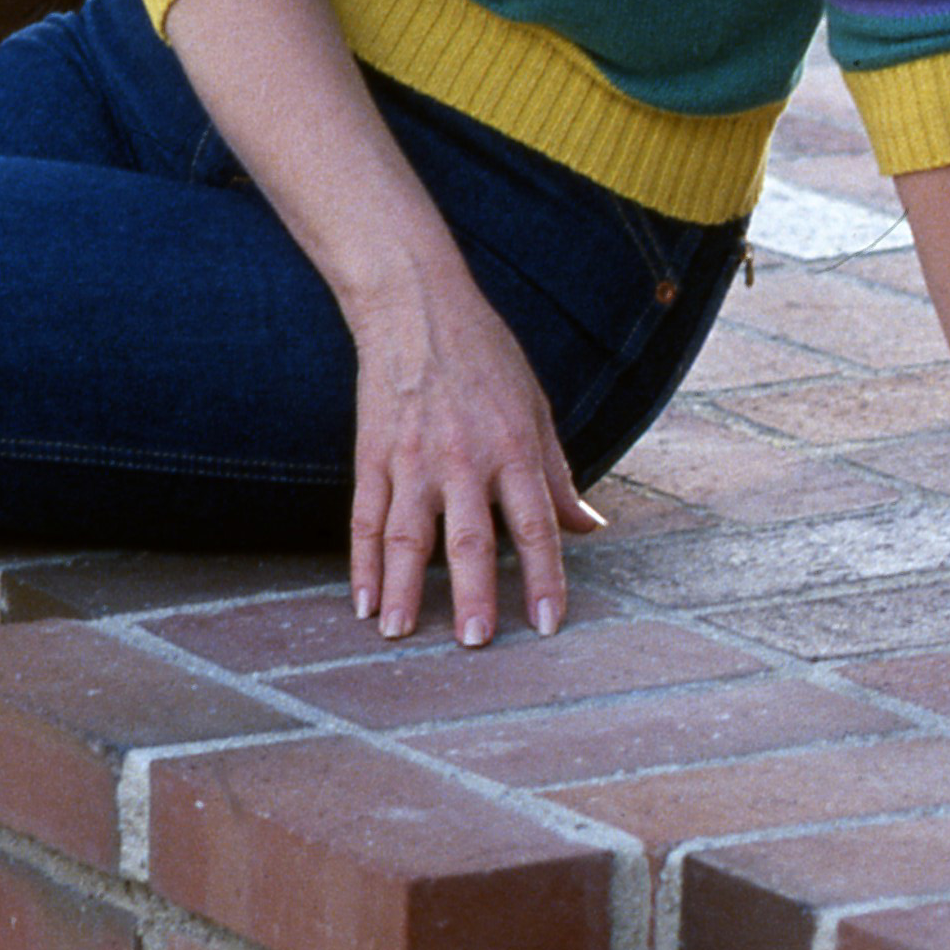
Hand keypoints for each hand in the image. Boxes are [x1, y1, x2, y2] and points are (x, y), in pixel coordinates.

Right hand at [348, 267, 603, 647]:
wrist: (415, 305)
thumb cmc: (485, 354)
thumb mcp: (536, 406)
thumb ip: (558, 473)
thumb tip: (588, 526)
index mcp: (512, 448)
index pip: (534, 525)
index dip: (543, 578)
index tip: (547, 624)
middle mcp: (462, 459)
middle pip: (468, 540)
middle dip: (473, 595)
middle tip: (475, 643)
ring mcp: (412, 459)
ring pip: (405, 536)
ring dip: (402, 589)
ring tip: (399, 634)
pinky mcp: (373, 454)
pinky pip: (365, 516)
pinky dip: (361, 562)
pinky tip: (362, 600)